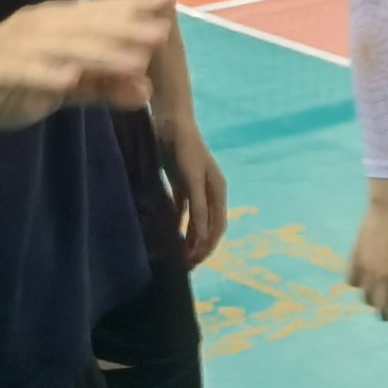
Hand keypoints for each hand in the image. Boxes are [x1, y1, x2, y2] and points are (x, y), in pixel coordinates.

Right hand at [0, 0, 171, 134]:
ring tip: (133, 59)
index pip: (97, 11)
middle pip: (85, 24)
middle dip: (125, 26)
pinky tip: (70, 80)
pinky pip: (21, 69)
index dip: (131, 5)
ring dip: (98, 51)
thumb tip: (147, 89)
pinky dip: (46, 73)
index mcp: (52, 25)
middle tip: (162, 31)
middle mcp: (35, 26)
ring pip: (61, 45)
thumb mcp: (57, 90)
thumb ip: (99, 88)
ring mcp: (12, 45)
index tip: (168, 0)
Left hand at [159, 128, 232, 270]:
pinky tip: (169, 232)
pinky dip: (178, 222)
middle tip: (184, 266)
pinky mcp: (182, 182)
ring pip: (196, 219)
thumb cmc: (184, 149)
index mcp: (218, 191)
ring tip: (177, 254)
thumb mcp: (191, 179)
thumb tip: (203, 237)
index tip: (193, 262)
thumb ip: (198, 208)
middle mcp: (210, 192)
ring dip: (189, 237)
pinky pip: (183, 208)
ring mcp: (196, 187)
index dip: (207, 246)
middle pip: (208, 226)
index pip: (217, 227)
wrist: (171, 121)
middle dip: (199, 247)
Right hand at [350, 175, 387, 322]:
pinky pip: (352, 280)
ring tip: (375, 301)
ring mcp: (370, 272)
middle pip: (384, 308)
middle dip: (387, 315)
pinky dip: (356, 285)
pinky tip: (361, 283)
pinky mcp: (356, 260)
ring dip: (372, 303)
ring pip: (367, 298)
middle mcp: (387, 281)